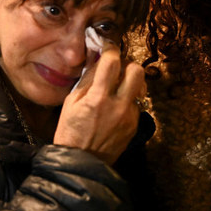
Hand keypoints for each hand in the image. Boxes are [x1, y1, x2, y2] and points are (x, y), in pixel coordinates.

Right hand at [55, 42, 144, 164]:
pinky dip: (127, 100)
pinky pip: (136, 104)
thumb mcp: (71, 102)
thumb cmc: (70, 131)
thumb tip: (97, 58)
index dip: (110, 49)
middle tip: (117, 68)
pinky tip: (115, 107)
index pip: (112, 62)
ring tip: (116, 89)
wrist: (82, 163)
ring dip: (129, 83)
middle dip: (128, 64)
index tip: (107, 47)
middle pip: (137, 70)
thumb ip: (88, 79)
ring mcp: (130, 116)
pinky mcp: (135, 125)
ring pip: (139, 87)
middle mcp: (118, 106)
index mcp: (98, 98)